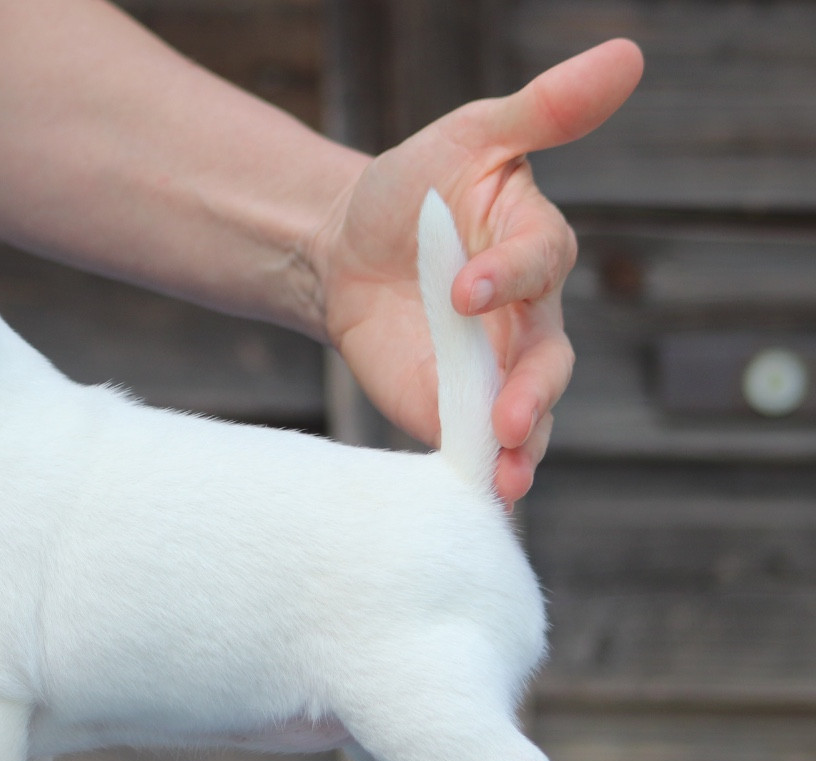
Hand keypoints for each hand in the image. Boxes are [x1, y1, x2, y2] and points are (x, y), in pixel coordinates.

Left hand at [315, 39, 643, 504]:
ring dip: (522, 449)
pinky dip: (483, 471)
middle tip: (510, 418)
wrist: (343, 249)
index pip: (538, 265)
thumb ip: (541, 111)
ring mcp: (491, 370)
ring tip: (509, 477)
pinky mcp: (453, 408)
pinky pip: (477, 445)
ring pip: (528, 416)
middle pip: (549, 361)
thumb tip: (627, 54)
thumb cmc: (411, 189)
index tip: (466, 288)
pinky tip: (484, 497)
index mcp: (532, 248)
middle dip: (532, 391)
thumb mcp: (467, 138)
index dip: (506, 277)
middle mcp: (524, 317)